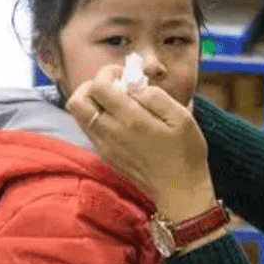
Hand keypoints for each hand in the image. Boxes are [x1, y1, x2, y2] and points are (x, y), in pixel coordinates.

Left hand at [67, 65, 215, 221]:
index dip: (109, 73)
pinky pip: (87, 128)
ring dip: (92, 100)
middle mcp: (111, 131)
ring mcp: (105, 145)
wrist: (179, 191)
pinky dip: (96, 115)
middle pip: (77, 99)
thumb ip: (156, 97)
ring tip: (117, 101)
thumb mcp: (182, 118)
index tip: (126, 75)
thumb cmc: (186, 152)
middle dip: (92, 85)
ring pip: (78, 114)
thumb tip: (134, 86)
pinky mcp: (105, 154)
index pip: (99, 86)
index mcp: (131, 119)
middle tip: (116, 86)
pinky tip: (119, 118)